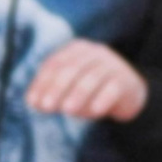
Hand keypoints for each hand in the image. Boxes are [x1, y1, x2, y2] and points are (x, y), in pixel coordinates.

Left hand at [25, 39, 149, 121]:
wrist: (129, 94)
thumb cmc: (92, 90)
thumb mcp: (70, 87)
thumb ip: (51, 91)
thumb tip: (32, 101)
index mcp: (77, 49)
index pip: (55, 64)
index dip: (42, 83)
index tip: (33, 102)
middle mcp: (95, 53)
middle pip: (72, 69)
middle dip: (57, 88)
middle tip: (47, 107)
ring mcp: (113, 65)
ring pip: (92, 78)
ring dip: (78, 94)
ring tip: (67, 110)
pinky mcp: (126, 80)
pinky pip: (113, 89)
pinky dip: (102, 100)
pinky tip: (94, 112)